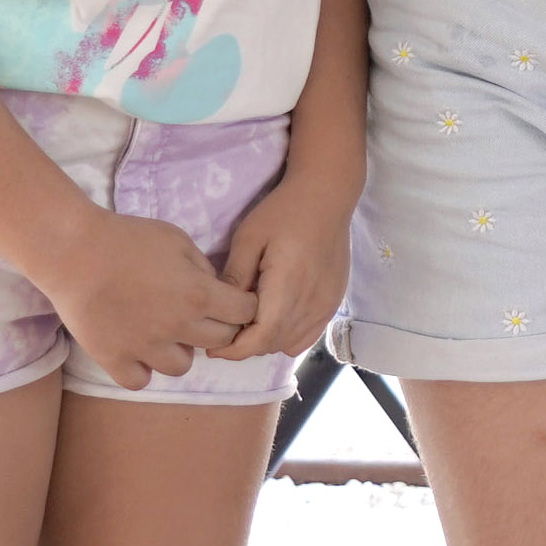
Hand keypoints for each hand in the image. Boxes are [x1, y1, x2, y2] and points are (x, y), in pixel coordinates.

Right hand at [28, 207, 261, 390]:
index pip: (245, 313)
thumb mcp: (178, 240)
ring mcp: (145, 348)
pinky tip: (137, 349)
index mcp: (199, 294)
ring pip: (181, 367)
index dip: (245, 305)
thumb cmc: (129, 238)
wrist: (76, 252)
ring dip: (180, 351)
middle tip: (202, 315)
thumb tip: (216, 287)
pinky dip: (142, 369)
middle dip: (220, 327)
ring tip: (165, 333)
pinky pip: (139, 381)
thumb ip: (203, 267)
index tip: (236, 301)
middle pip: (221, 342)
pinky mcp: (114, 360)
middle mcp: (178, 327)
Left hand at [210, 167, 356, 359]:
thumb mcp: (248, 238)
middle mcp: (311, 301)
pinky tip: (274, 317)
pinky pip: (307, 335)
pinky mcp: (334, 301)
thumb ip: (235, 277)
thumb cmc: (284, 212)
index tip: (212, 347)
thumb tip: (219, 310)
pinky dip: (287, 336)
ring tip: (249, 322)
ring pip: (289, 343)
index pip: (261, 337)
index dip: (235, 350)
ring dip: (266, 341)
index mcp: (288, 285)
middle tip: (225, 330)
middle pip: (273, 344)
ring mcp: (326, 304)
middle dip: (245, 345)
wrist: (326, 196)